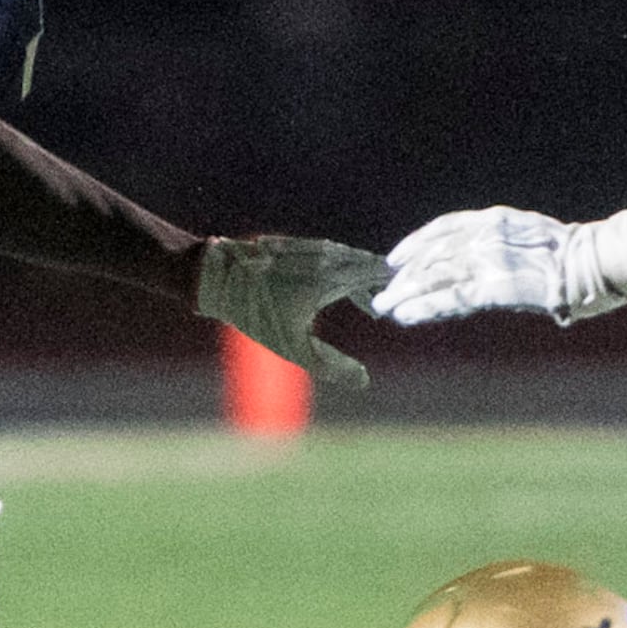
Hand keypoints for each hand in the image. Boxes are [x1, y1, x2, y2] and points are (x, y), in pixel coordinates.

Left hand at [198, 234, 385, 385]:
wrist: (218, 278)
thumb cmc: (256, 314)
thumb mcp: (294, 347)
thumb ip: (331, 367)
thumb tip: (364, 382)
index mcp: (330, 276)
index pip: (375, 273)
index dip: (394, 284)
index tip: (409, 296)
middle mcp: (324, 256)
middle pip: (364, 264)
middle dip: (381, 283)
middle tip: (391, 304)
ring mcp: (309, 248)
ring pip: (347, 258)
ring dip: (361, 277)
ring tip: (367, 303)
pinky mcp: (296, 245)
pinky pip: (329, 254)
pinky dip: (342, 268)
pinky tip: (337, 284)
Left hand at [375, 206, 618, 325]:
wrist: (595, 262)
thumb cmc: (575, 254)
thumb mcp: (534, 240)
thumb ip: (508, 247)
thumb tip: (491, 263)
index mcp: (496, 220)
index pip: (445, 228)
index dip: (417, 243)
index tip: (396, 258)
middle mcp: (486, 235)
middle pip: (435, 253)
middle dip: (406, 274)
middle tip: (383, 291)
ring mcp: (490, 260)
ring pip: (436, 276)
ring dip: (407, 293)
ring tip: (384, 306)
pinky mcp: (495, 288)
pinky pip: (452, 298)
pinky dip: (426, 307)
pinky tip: (406, 315)